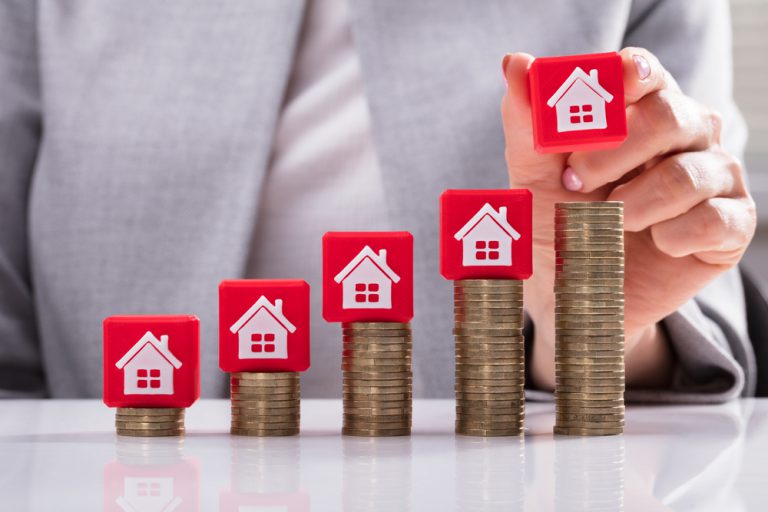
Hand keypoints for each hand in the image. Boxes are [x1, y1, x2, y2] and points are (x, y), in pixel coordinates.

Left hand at [501, 48, 756, 389]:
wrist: (577, 293)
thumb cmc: (558, 223)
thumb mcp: (533, 177)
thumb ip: (527, 124)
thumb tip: (515, 64)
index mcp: (640, 109)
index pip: (643, 72)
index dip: (623, 79)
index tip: (603, 96)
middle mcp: (687, 132)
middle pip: (669, 117)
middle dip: (614, 154)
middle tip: (575, 184)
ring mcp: (715, 175)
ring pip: (687, 174)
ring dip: (634, 206)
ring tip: (610, 223)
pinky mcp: (732, 223)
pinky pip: (713, 220)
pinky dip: (671, 238)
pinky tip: (654, 243)